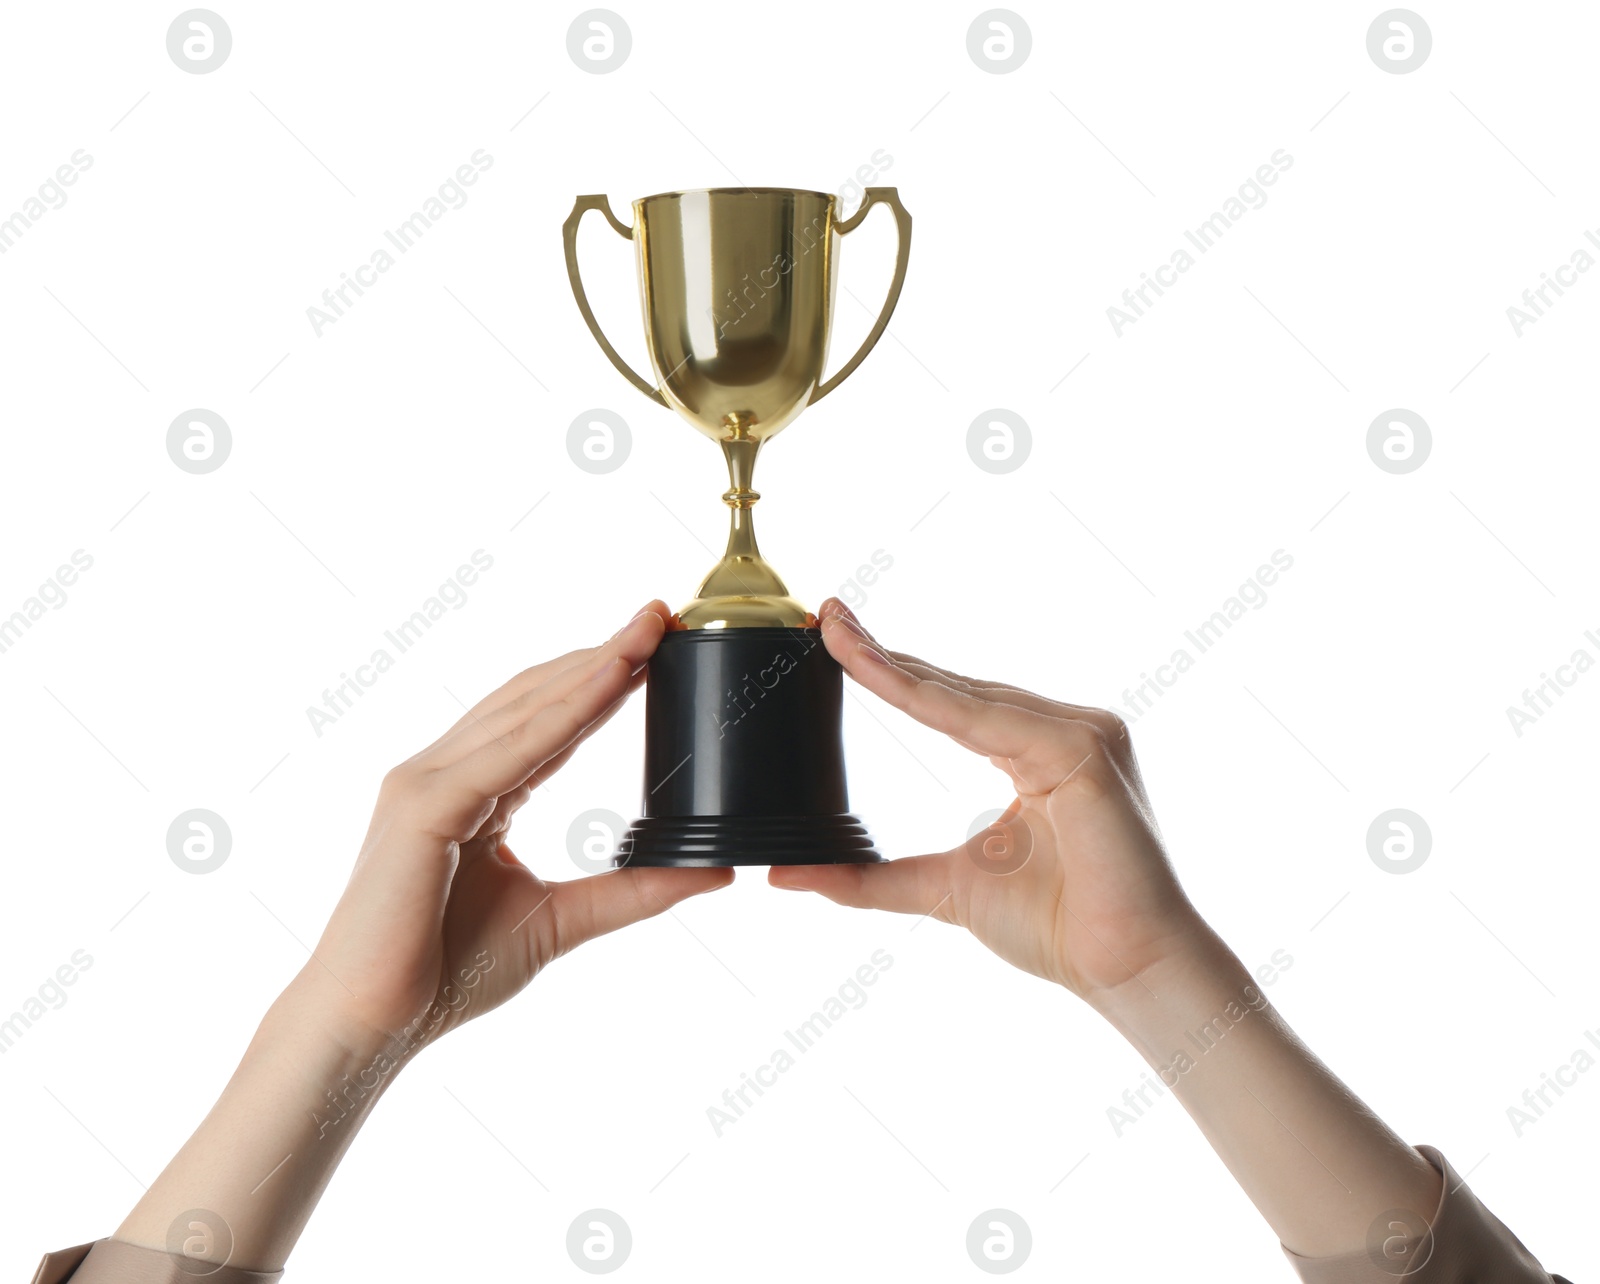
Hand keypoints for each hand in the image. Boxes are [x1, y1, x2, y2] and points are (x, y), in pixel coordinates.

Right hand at [302, 600, 731, 1055]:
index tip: (657, 642)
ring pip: (523, 710)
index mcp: (471, 791)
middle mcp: (443, 772)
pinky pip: (509, 751)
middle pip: (534, 696)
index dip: (600, 678)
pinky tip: (611, 682)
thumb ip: (632, 891)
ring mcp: (426, 782)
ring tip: (648, 633)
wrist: (373, 1024)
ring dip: (591, 668)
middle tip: (664, 615)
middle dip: (602, 654)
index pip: (546, 720)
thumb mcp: (561, 919)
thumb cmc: (445, 974)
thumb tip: (713, 873)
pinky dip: (564, 714)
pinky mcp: (423, 806)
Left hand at [771, 599, 1207, 1005]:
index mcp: (1040, 753)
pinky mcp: (1086, 748)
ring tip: (836, 635)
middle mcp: (1064, 731)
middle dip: (884, 653)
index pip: (952, 704)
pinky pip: (988, 718)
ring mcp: (1081, 733)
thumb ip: (869, 878)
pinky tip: (879, 674)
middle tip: (823, 614)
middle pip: (957, 687)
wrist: (1124, 971)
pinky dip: (928, 698)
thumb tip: (785, 874)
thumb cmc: (1059, 930)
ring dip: (895, 666)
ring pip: (967, 695)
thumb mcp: (943, 889)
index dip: (892, 673)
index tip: (832, 638)